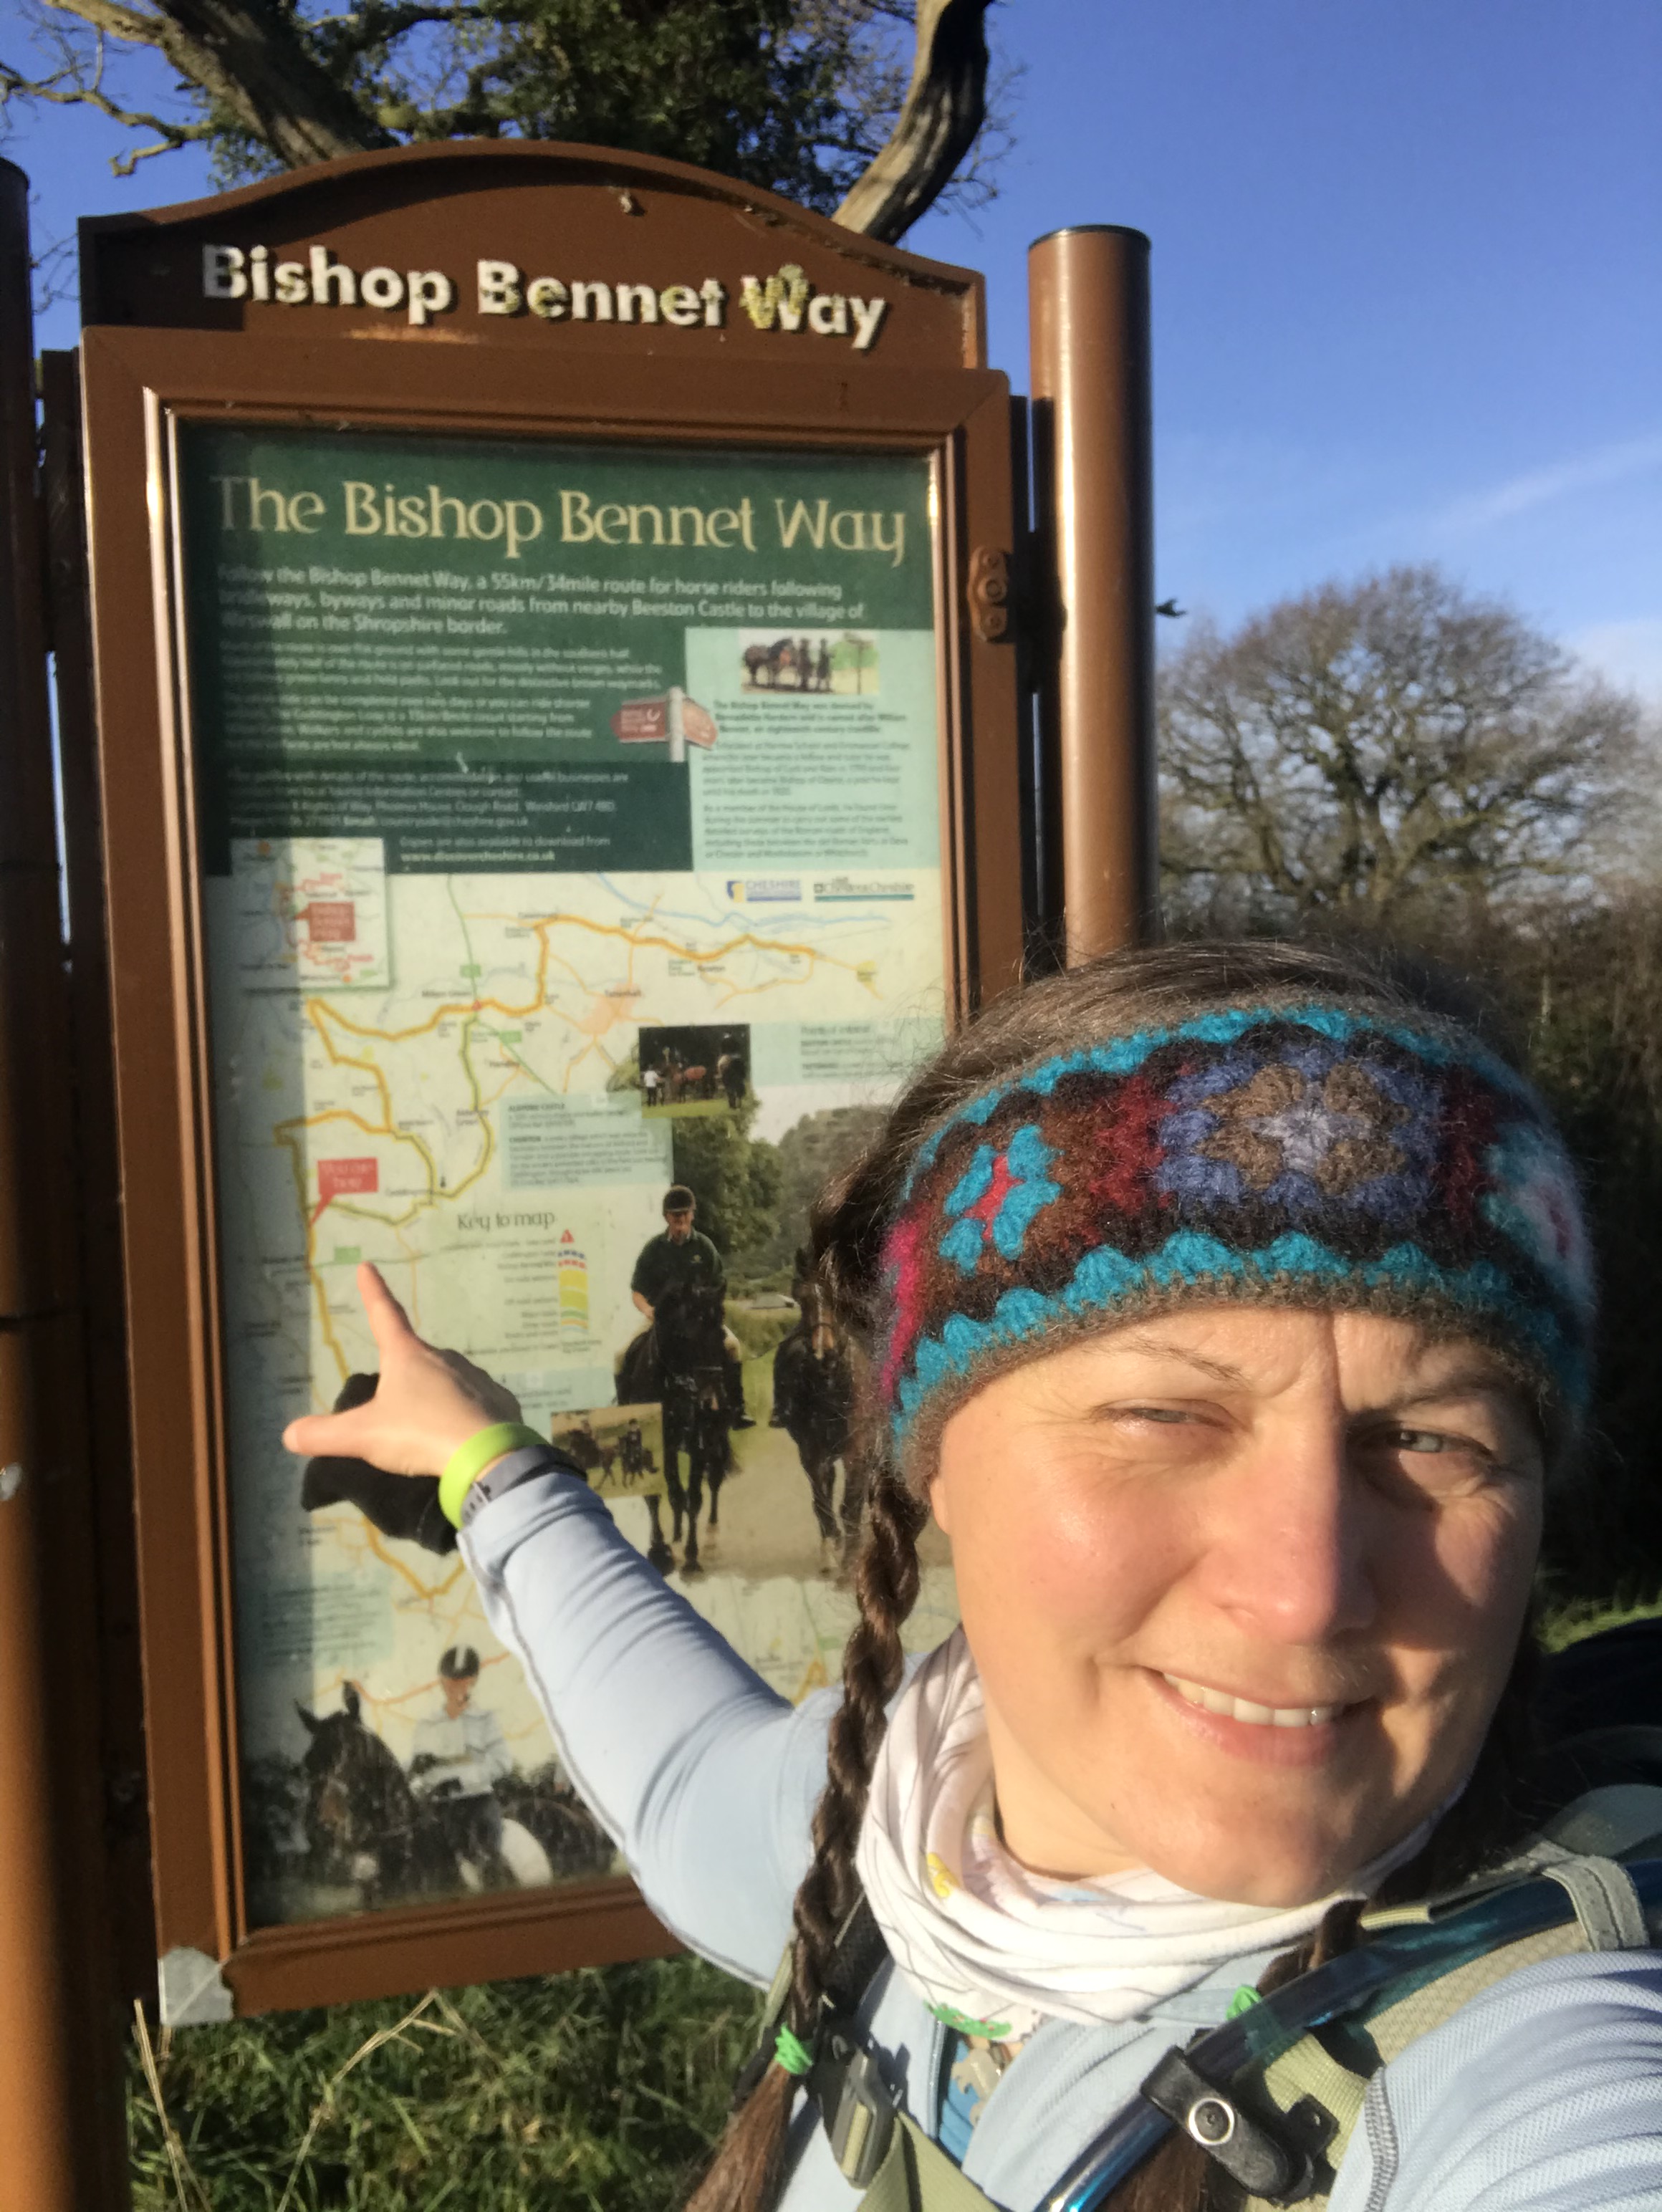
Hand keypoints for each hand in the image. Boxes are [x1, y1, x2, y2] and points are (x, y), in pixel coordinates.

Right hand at [281, 1263, 521, 1474]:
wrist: (487, 1454)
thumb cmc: (419, 1434)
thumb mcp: (364, 1436)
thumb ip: (325, 1435)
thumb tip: (290, 1434)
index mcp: (408, 1355)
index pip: (385, 1314)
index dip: (373, 1291)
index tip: (367, 1266)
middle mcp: (444, 1358)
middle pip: (416, 1357)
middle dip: (404, 1371)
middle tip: (394, 1403)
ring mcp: (475, 1378)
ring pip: (447, 1380)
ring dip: (434, 1396)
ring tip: (424, 1428)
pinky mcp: (498, 1401)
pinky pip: (473, 1404)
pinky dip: (461, 1416)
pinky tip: (457, 1437)